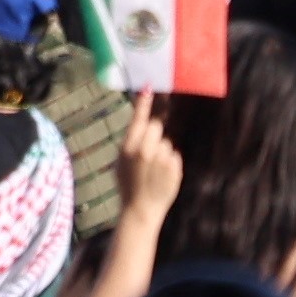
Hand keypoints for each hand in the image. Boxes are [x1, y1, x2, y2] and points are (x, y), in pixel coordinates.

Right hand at [111, 102, 182, 225]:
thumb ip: (131, 141)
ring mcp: (161, 158)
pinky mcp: (175, 167)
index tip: (149, 87)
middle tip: (150, 149)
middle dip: (155, 133)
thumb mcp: (120, 161)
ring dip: (163, 151)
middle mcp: (145, 150)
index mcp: (128, 147)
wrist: (140, 210)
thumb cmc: (128, 184)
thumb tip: (142, 122)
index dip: (144, 102)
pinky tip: (162, 175)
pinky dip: (170, 162)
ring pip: (167, 142)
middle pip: (157, 126)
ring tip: (154, 170)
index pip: (139, 118)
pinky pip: (174, 155)